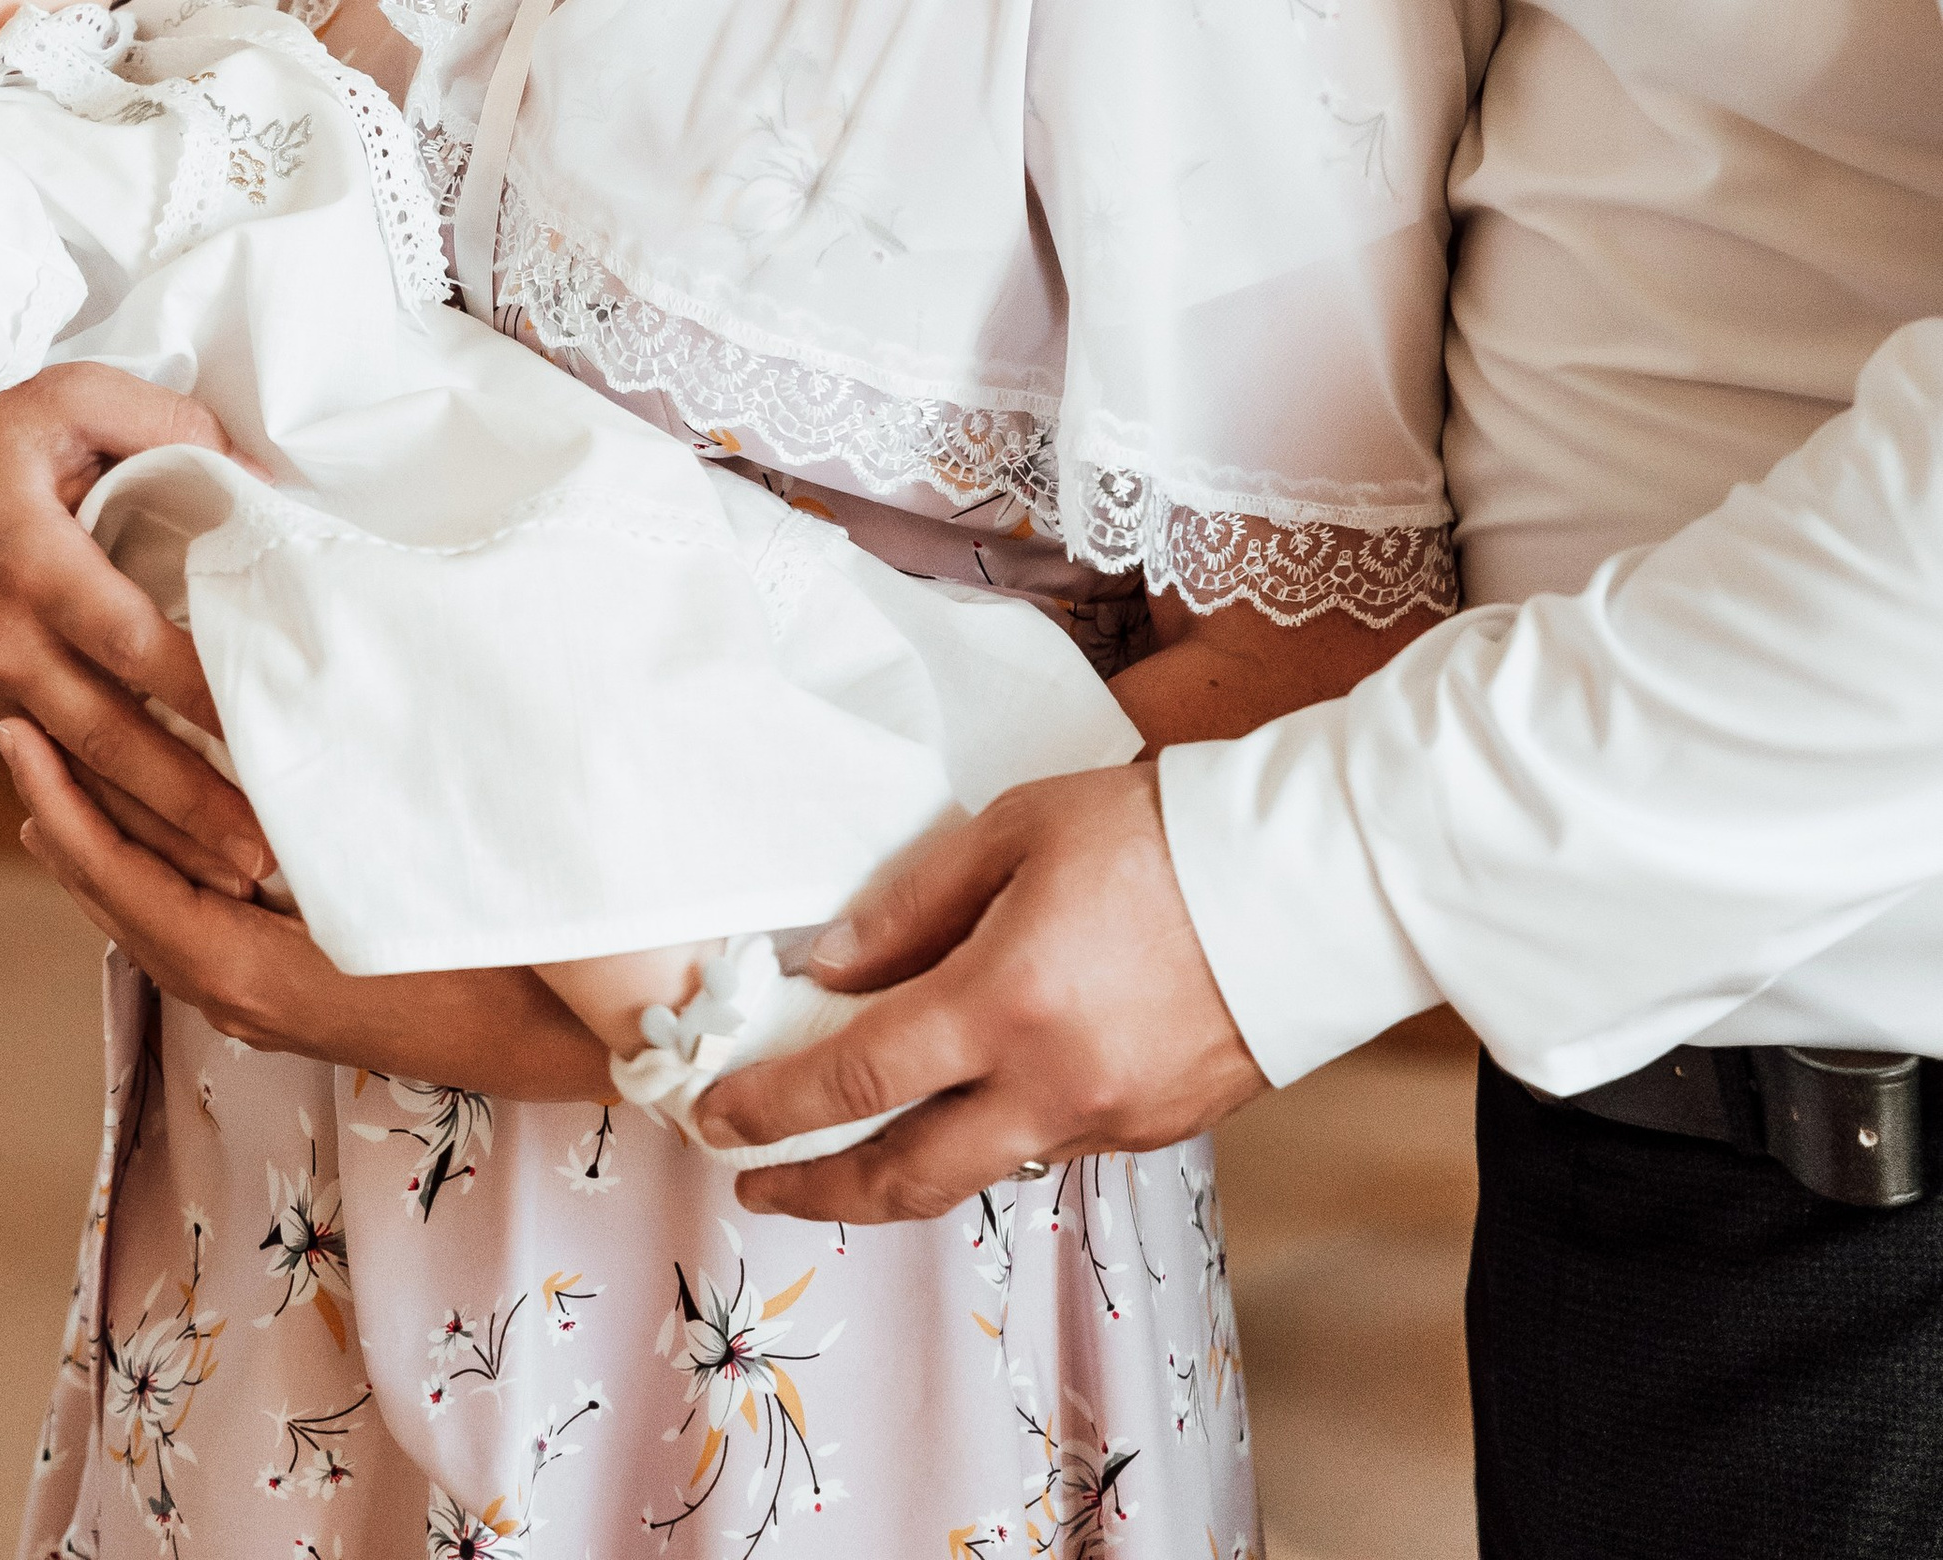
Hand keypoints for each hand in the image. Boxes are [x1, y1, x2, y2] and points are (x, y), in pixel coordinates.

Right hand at [0, 370, 264, 887]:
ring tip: (226, 877)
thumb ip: (170, 429)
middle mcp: (2, 636)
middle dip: (188, 804)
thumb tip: (258, 484)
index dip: (203, 695)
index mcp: (31, 562)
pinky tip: (154, 850)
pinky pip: (46, 765)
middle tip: (262, 857)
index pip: (134, 645)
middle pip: (109, 738)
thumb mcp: (73, 394)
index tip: (272, 734)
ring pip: (77, 772)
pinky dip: (100, 813)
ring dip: (150, 830)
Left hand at [1, 716, 611, 1101]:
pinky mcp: (296, 1001)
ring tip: (61, 785)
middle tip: (17, 736)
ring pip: (156, 921)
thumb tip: (245, 739)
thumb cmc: (487, 949)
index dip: (62, 807)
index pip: (122, 879)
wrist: (564, 1045)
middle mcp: (238, 996)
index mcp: (243, 966)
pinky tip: (166, 844)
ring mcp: (266, 1008)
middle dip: (65, 820)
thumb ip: (311, 819)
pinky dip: (158, 879)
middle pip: (122, 903)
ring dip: (108, 850)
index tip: (15, 736)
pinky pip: (197, 930)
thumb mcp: (393, 873)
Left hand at [696, 765, 1265, 1220]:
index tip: (716, 1116)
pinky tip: (979, 1097)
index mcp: (1003, 1004)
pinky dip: (995, 1132)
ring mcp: (1106, 1122)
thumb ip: (913, 903)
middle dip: (816, 1193)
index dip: (771, 1108)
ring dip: (903, 1170)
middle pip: (903, 1179)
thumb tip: (830, 966)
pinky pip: (1049, 1146)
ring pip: (978, 1170)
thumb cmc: (1157, 832)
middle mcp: (1049, 1088)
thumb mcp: (1017, 830)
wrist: (1307, 882)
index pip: (854, 1082)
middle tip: (757, 1185)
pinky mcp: (1156, 1131)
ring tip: (853, 1146)